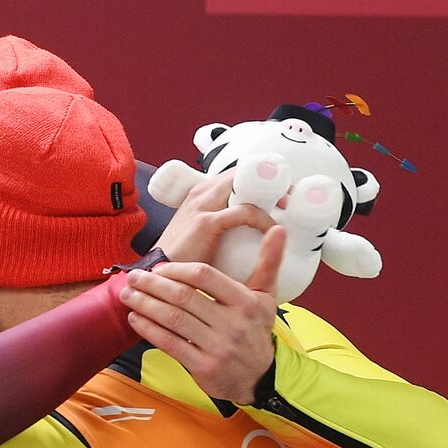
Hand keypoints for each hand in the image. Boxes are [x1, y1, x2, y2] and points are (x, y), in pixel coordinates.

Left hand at [120, 226, 285, 403]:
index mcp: (246, 302)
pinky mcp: (203, 367)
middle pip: (183, 297)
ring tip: (127, 294)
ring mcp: (217, 347)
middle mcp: (232, 324)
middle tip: (133, 276)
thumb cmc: (257, 330)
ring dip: (145, 305)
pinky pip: (169, 344)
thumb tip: (279, 228)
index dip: (177, 269)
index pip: (205, 276)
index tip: (159, 266)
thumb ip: (269, 262)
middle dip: (152, 284)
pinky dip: (148, 329)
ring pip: (173, 319)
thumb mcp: (267, 296)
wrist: (260, 377)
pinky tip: (135, 319)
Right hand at [153, 170, 277, 263]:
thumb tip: (248, 232)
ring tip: (288, 209)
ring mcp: (202, 205)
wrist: (155, 275)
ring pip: (247, 184)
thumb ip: (221, 226)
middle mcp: (202, 192)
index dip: (262, 179)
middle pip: (245, 172)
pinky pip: (245, 212)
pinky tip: (270, 230)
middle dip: (273, 181)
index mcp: (201, 193)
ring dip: (272, 194)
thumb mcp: (200, 234)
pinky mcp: (206, 222)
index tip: (282, 196)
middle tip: (291, 199)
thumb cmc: (180, 259)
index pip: (238, 174)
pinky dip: (263, 219)